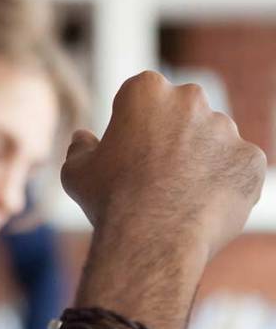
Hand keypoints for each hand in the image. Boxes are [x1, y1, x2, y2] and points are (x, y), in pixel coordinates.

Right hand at [61, 71, 266, 261]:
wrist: (153, 238)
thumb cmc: (109, 199)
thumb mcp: (76, 170)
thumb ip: (80, 147)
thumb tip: (83, 138)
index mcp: (146, 90)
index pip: (143, 95)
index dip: (134, 121)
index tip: (130, 147)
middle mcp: (190, 99)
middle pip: (184, 111)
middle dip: (174, 132)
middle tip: (157, 169)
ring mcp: (226, 129)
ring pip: (213, 139)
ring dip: (201, 157)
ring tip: (180, 194)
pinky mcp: (252, 160)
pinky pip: (239, 167)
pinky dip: (226, 182)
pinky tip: (203, 204)